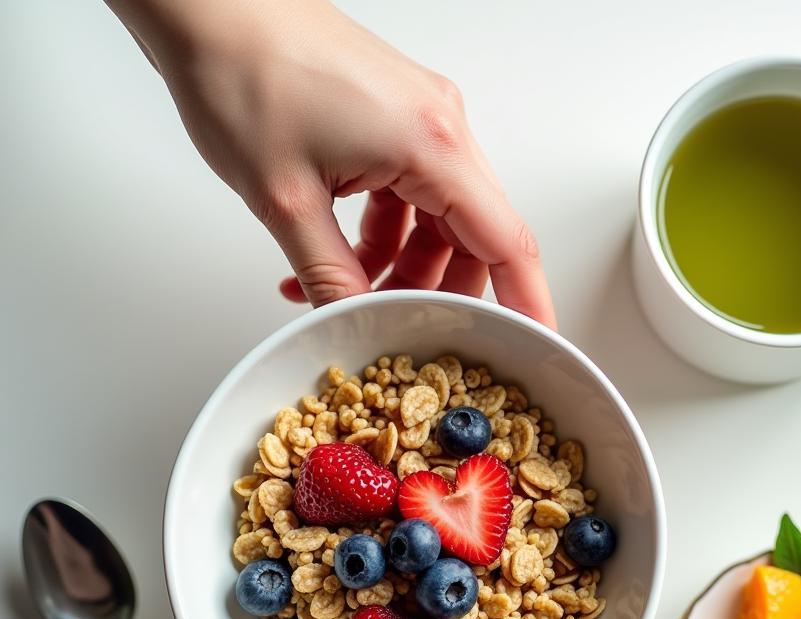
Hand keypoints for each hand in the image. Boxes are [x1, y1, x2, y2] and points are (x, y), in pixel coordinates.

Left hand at [106, 0, 555, 325]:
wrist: (207, 5)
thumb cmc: (242, 70)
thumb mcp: (285, 202)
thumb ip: (330, 278)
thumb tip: (357, 325)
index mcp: (431, 144)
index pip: (507, 243)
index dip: (527, 303)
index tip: (535, 344)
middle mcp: (440, 127)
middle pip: (475, 238)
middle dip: (441, 293)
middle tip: (407, 331)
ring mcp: (419, 120)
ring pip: (438, 223)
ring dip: (402, 268)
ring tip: (345, 290)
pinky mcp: (395, 119)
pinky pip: (409, 197)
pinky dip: (381, 237)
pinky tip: (334, 257)